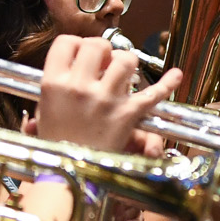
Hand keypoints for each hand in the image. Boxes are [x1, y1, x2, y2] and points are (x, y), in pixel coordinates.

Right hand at [31, 34, 183, 152]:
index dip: (77, 44)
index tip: (83, 54)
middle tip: (104, 64)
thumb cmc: (56, 148)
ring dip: (127, 63)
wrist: (70, 178)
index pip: (66, 42)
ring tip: (123, 74)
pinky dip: (167, 84)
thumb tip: (66, 69)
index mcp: (54, 84)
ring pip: (125, 60)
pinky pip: (153, 94)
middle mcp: (79, 87)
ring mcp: (105, 100)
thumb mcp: (43, 114)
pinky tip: (175, 75)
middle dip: (104, 51)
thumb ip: (52, 89)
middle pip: (98, 45)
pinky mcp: (127, 115)